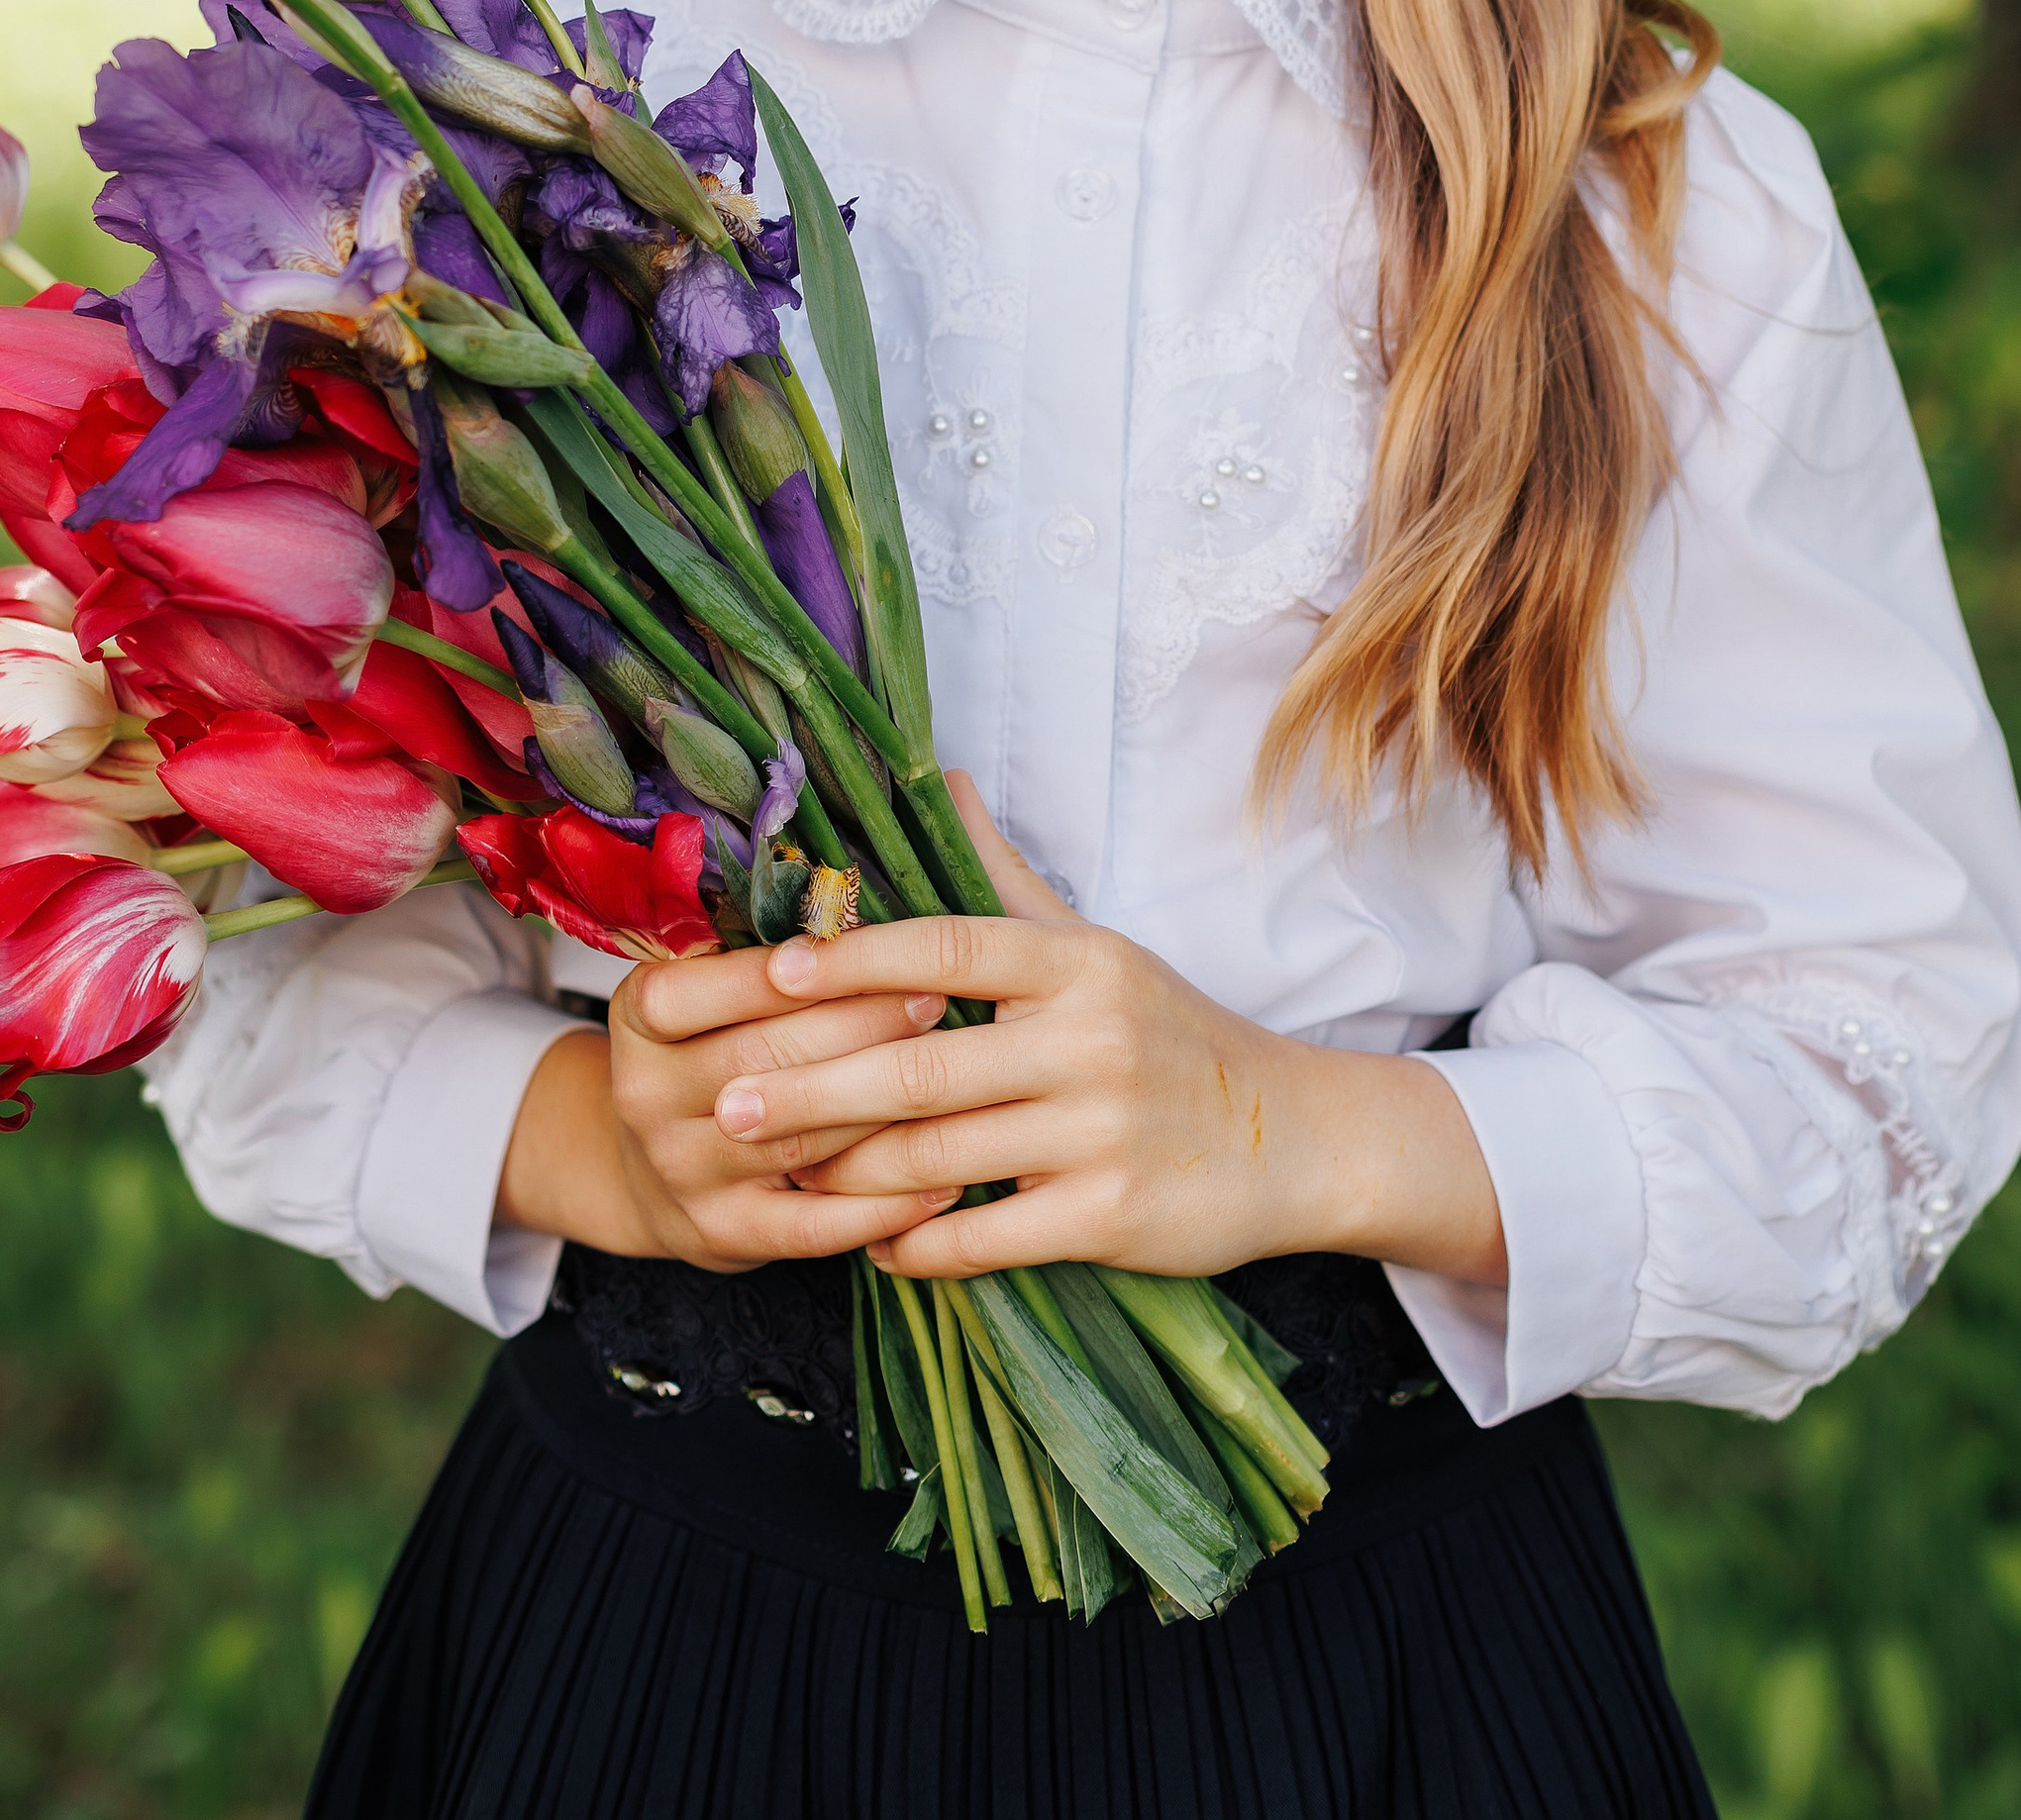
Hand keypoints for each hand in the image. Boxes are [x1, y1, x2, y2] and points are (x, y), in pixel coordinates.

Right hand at [495, 944, 964, 1272]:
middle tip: (939, 998)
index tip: (880, 942)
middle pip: (765, 1058)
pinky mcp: (720, 1235)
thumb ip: (762, 925)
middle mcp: (647, 1093)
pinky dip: (882, 1206)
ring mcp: (682, 1171)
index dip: (796, 969)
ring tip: (959, 1077)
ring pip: (797, 1140)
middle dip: (860, 1026)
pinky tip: (946, 1181)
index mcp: (641, 1013)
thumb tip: (854, 841)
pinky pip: (811, 1228)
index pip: (710, 986)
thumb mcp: (706, 978)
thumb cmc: (711, 1041)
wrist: (650, 1168)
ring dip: (884, 1110)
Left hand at [707, 780, 1506, 1289]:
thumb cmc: (1172, 1035)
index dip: (855, 958)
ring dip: (848, 1172)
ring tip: (776, 1174)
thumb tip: (943, 777)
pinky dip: (919, 1244)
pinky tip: (871, 1243)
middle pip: (924, 1064)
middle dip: (813, 1088)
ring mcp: (1103, 1130)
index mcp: (1079, 964)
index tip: (769, 973)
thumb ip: (1008, 876)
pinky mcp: (1113, 1216)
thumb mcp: (1097, 948)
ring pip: (942, 1155)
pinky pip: (988, 1236)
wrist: (1294, 1137)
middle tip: (726, 1101)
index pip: (949, 945)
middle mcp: (1091, 1038)